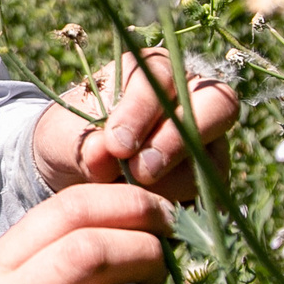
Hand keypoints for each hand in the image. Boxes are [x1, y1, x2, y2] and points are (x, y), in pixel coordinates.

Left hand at [33, 47, 236, 199]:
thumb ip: (83, 144)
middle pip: (218, 107)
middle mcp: (193, 99)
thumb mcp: (64, 138)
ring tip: (128, 193)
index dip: (143, 112)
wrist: (74, 173)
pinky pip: (211, 197)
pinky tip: (145, 213)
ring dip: (170, 183)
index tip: (116, 145)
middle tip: (140, 171)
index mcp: (154, 70)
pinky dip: (177, 207)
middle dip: (176, 142)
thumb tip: (104, 153)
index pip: (164, 78)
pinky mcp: (212, 181)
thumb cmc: (71, 140)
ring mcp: (210, 141)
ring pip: (212, 160)